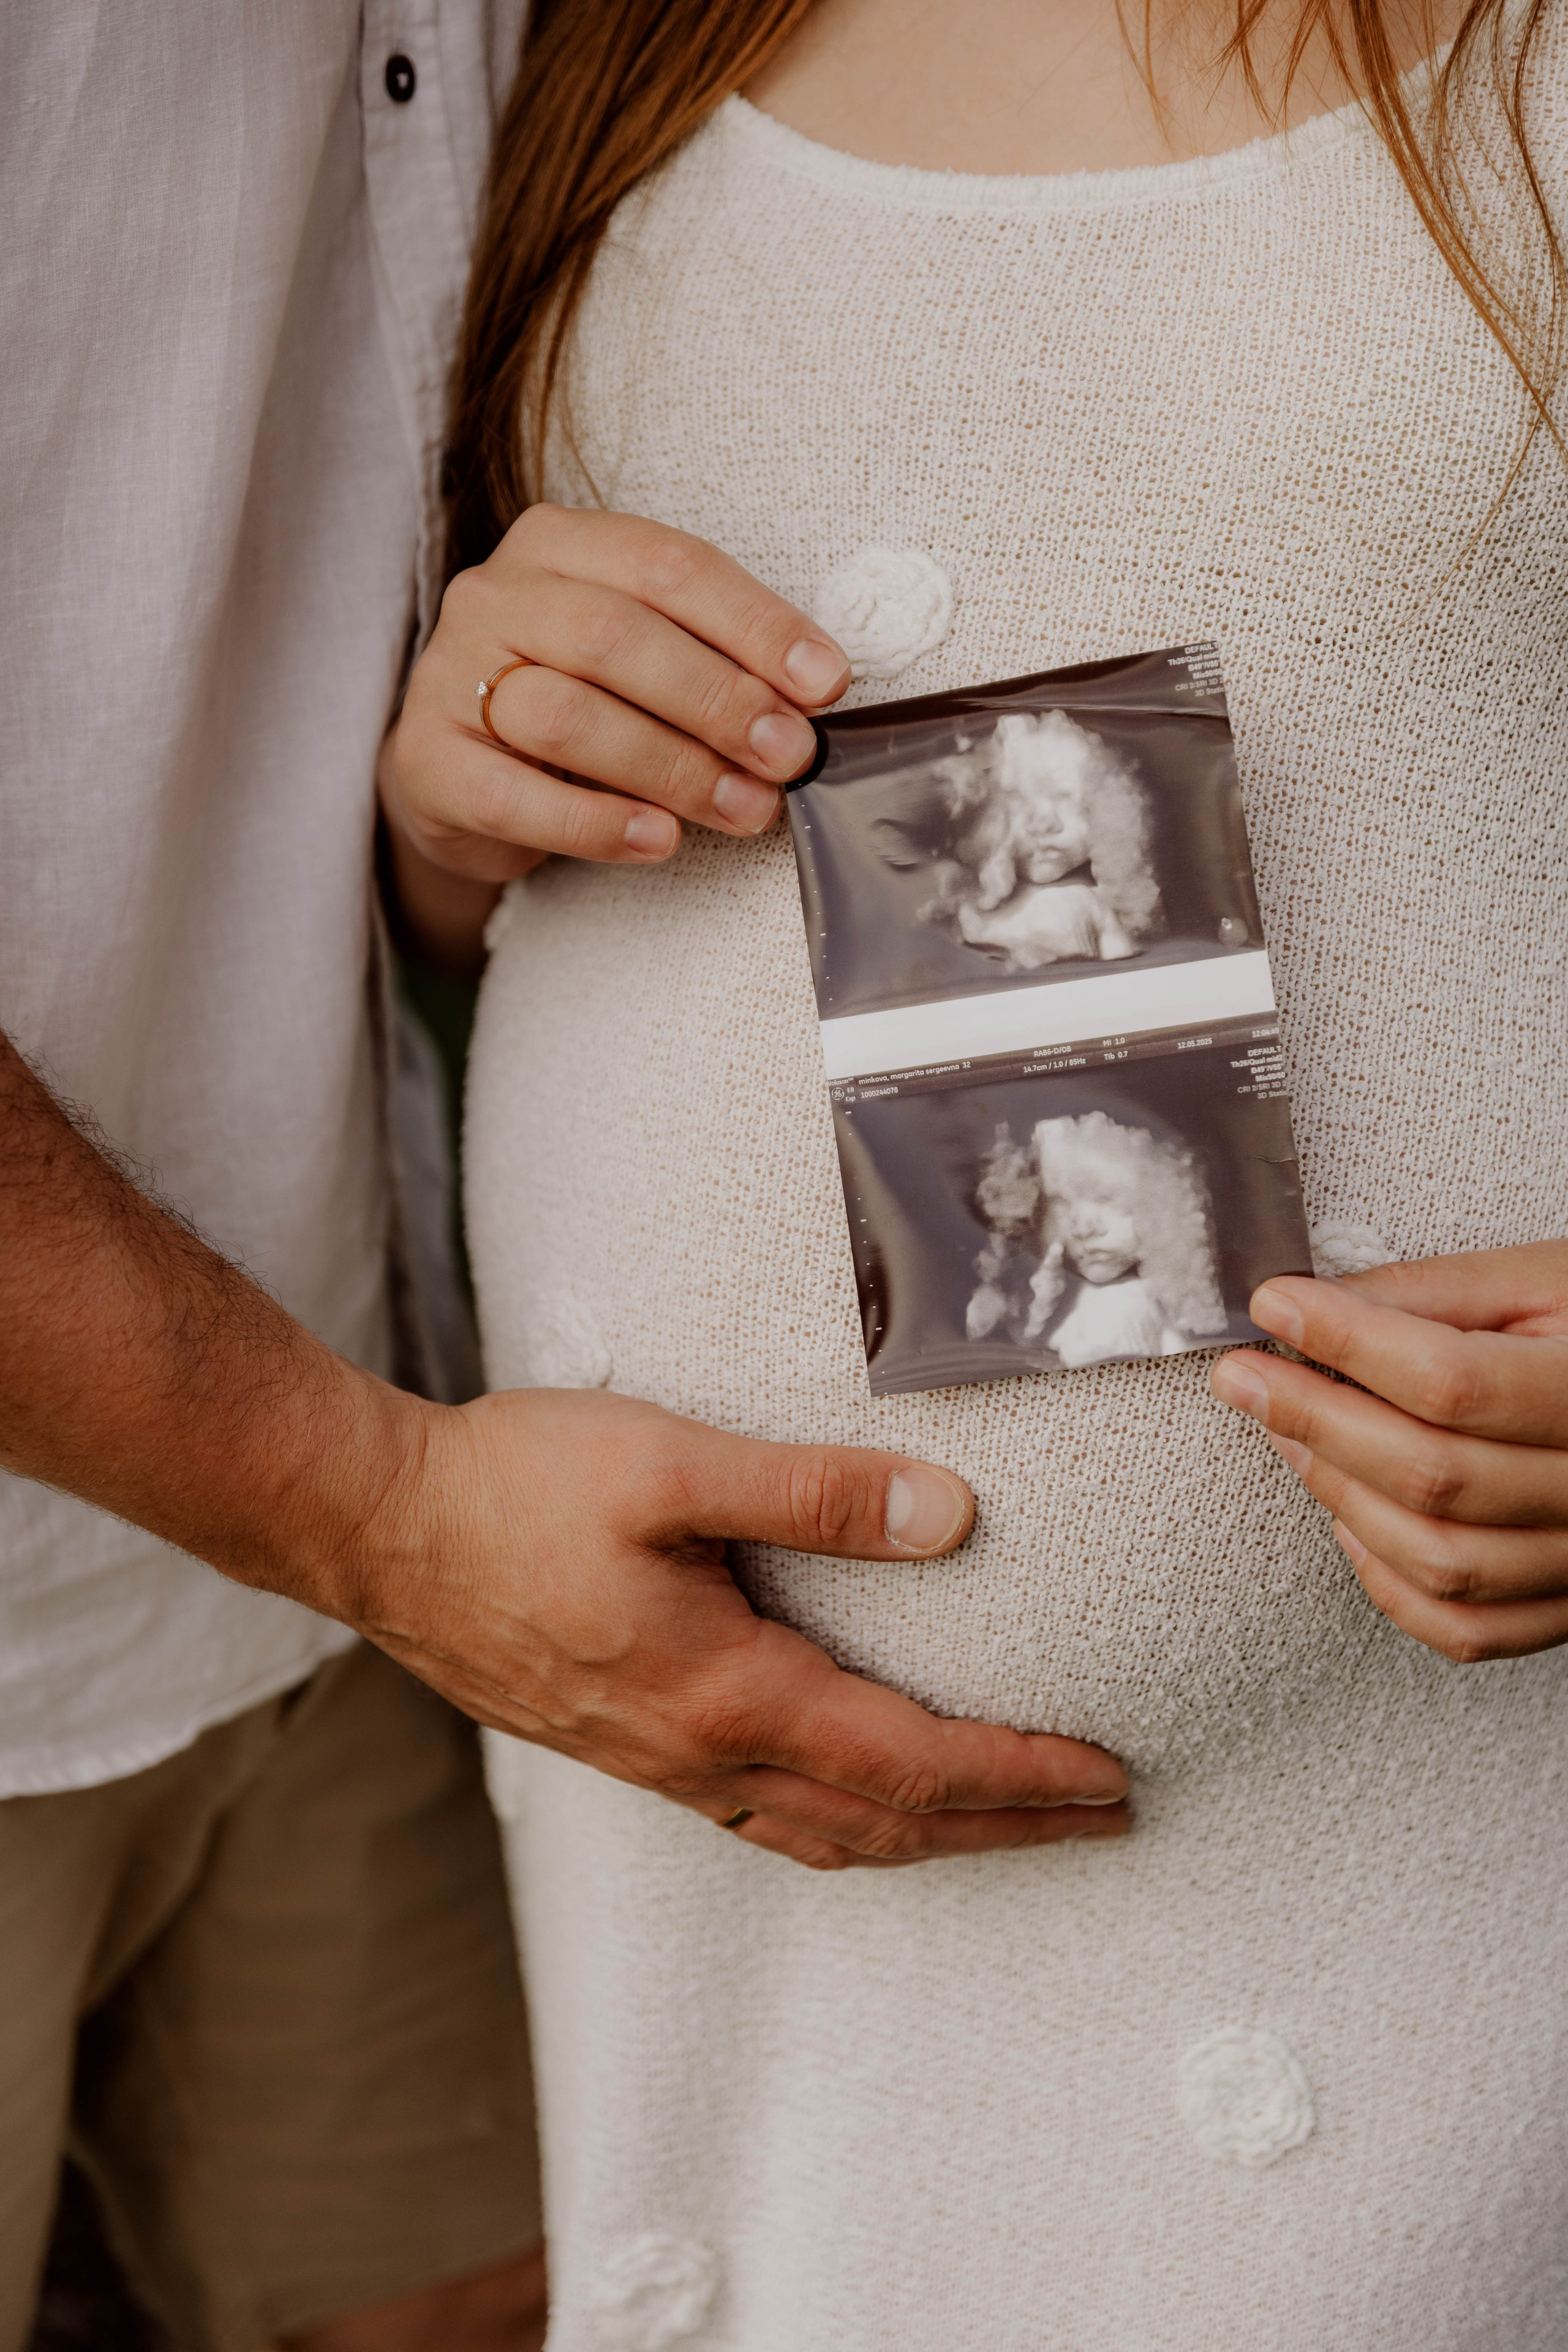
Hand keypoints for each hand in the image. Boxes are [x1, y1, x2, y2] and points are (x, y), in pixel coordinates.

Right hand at [358, 1387, 1129, 1869]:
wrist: (379, 1528)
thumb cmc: (515, 1485)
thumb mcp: (671, 1466)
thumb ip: (814, 1493)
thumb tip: (949, 1515)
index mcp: (726, 1690)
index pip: (909, 1760)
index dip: (1019, 1774)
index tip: (1110, 1777)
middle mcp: (697, 1752)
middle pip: (882, 1821)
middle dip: (1003, 1825)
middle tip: (1101, 1818)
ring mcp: (654, 1763)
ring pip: (821, 1836)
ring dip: (925, 1839)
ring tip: (1003, 1825)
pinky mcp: (621, 1746)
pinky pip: (759, 1821)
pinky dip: (839, 1828)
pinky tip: (852, 1804)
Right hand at [383, 504, 849, 882]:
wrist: (462, 779)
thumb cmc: (577, 707)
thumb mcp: (644, 661)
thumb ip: (713, 659)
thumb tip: (813, 698)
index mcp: (558, 544)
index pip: (670, 566)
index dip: (755, 623)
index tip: (825, 683)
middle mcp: (495, 594)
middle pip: (618, 636)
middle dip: (719, 700)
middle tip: (790, 756)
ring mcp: (448, 675)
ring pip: (569, 715)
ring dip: (672, 768)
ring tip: (745, 808)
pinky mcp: (426, 761)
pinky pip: (517, 797)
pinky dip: (598, 824)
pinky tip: (660, 841)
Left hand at [1209, 1241, 1567, 1660]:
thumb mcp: (1540, 1280)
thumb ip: (1431, 1292)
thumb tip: (1316, 1306)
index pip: (1453, 1382)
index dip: (1349, 1344)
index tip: (1276, 1306)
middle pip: (1433, 1476)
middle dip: (1315, 1420)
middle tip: (1246, 1377)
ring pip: (1438, 1561)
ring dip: (1340, 1494)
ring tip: (1291, 1435)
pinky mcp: (1564, 1605)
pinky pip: (1462, 1628)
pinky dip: (1386, 1580)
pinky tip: (1350, 1517)